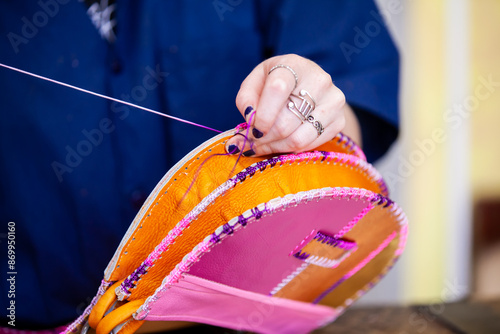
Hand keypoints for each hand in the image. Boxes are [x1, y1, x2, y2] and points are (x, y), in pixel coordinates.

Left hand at [225, 54, 359, 156]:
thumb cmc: (275, 81)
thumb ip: (246, 99)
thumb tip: (250, 120)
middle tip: (249, 144)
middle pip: (286, 122)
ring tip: (260, 147)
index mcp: (294, 65)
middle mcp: (319, 81)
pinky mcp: (339, 121)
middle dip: (263, 139)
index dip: (262, 115)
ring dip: (274, 148)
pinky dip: (290, 150)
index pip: (277, 90)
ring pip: (298, 139)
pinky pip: (310, 145)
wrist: (307, 83)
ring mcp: (333, 101)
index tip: (252, 130)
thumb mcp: (255, 81)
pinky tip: (278, 145)